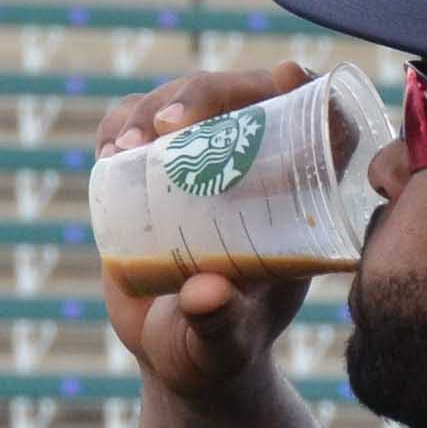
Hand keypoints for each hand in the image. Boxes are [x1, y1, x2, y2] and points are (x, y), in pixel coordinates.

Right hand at [98, 62, 316, 395]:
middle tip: (171, 126)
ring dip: (156, 107)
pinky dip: (119, 124)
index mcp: (296, 199)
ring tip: (126, 147)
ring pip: (185, 99)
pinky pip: (134, 122)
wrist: (175, 349)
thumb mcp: (221, 343)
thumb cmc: (217, 348)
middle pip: (242, 96)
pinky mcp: (150, 166)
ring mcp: (199, 160)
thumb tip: (207, 294)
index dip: (308, 92)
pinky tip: (110, 150)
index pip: (316, 125)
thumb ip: (218, 324)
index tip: (283, 78)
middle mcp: (252, 168)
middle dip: (206, 94)